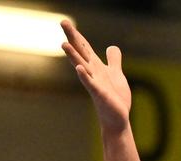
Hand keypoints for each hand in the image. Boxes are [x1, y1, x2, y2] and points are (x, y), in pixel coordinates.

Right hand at [62, 19, 131, 134]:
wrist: (117, 118)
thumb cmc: (115, 98)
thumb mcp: (116, 74)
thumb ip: (113, 60)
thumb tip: (112, 47)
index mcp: (95, 66)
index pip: (84, 47)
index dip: (76, 35)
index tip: (65, 21)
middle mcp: (92, 72)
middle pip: (80, 52)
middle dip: (72, 37)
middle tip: (63, 21)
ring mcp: (94, 83)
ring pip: (82, 66)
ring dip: (73, 56)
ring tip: (64, 44)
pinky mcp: (100, 95)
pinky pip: (91, 84)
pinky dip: (85, 76)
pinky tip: (79, 68)